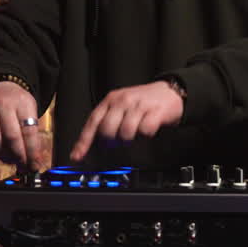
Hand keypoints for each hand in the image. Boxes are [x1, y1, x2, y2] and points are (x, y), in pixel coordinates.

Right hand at [0, 81, 44, 169]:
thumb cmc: (16, 106)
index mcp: (22, 102)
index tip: (33, 166)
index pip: (29, 131)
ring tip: (8, 158)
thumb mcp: (28, 111)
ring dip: (1, 155)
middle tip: (21, 166)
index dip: (32, 153)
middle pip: (11, 137)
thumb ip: (31, 135)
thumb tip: (34, 163)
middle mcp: (3, 104)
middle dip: (18, 157)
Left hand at [69, 81, 183, 162]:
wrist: (170, 91)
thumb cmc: (143, 101)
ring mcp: (139, 105)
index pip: (93, 121)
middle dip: (111, 141)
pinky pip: (145, 131)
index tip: (77, 156)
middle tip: (119, 141)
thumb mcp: (121, 106)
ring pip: (125, 132)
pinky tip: (148, 129)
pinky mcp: (155, 111)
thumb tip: (93, 143)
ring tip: (136, 132)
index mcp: (111, 100)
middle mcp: (123, 101)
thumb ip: (107, 119)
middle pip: (107, 130)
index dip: (84, 141)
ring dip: (130, 138)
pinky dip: (146, 134)